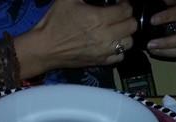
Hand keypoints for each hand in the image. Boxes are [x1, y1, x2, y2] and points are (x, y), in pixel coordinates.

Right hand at [16, 0, 137, 76]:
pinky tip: (111, 43)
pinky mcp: (100, 62)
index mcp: (98, 18)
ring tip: (117, 29)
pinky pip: (120, 57)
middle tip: (119, 15)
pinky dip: (119, 49)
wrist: (44, 48)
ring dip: (125, 34)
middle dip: (128, 18)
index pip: (126, 10)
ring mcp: (104, 51)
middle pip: (131, 26)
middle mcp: (105, 36)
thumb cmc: (54, 21)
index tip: (119, 3)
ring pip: (129, 42)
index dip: (125, 4)